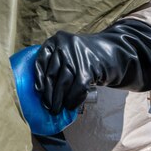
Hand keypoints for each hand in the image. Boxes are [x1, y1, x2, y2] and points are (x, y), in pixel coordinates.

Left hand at [34, 18, 150, 113]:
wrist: (111, 52)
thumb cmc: (84, 56)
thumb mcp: (67, 51)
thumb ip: (55, 63)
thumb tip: (41, 89)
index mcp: (56, 40)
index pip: (41, 60)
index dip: (39, 77)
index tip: (38, 91)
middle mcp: (65, 46)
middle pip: (52, 74)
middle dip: (49, 94)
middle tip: (48, 106)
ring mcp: (77, 56)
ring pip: (64, 83)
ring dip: (60, 100)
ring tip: (57, 110)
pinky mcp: (89, 68)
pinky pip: (77, 88)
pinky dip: (73, 99)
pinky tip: (71, 106)